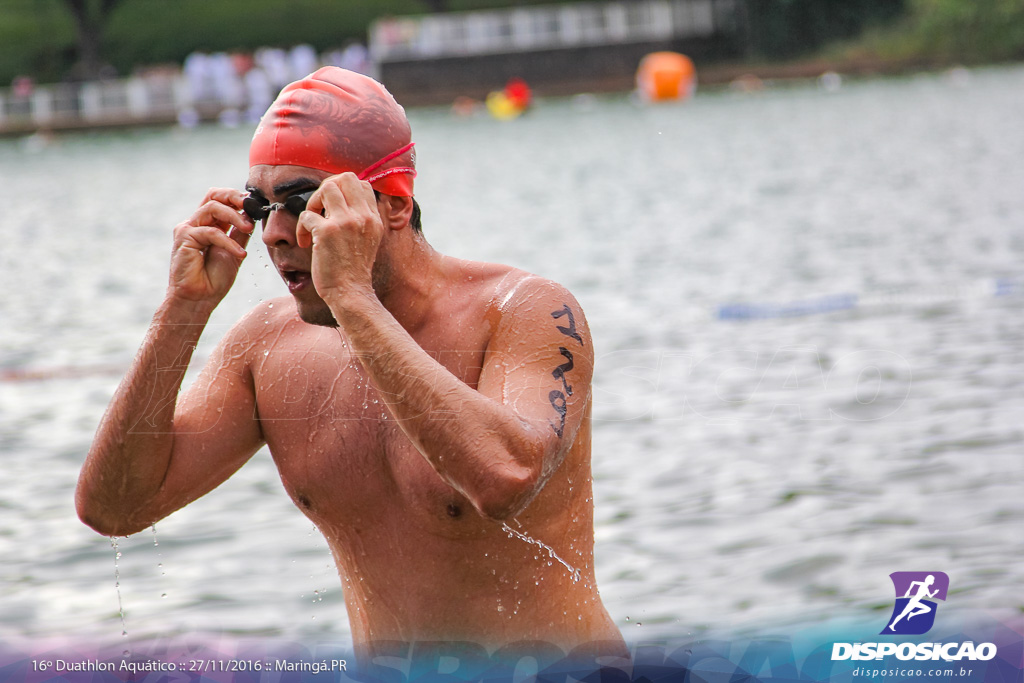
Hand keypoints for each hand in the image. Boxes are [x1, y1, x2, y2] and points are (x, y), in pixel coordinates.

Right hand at [167, 188, 252, 304]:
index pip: (220, 199)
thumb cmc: (214, 279)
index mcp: (208, 224)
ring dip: (234, 216)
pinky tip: (240, 253)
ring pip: (212, 208)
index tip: (255, 204)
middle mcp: (196, 223)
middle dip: (234, 196)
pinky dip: (228, 241)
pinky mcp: (184, 238)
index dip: (237, 197)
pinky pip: (211, 232)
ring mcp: (188, 229)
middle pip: (213, 196)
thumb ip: (240, 234)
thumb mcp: (234, 251)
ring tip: (248, 228)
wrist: (199, 299)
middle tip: (251, 205)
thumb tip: (251, 215)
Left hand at [297, 173, 382, 297]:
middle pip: (345, 178)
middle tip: (320, 209)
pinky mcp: (327, 232)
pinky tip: (304, 242)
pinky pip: (307, 215)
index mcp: (374, 219)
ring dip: (313, 202)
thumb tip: (341, 205)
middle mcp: (362, 217)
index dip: (343, 190)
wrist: (351, 293)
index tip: (333, 208)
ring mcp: (345, 222)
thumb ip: (361, 221)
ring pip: (326, 188)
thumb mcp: (369, 241)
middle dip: (327, 188)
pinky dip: (301, 228)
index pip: (362, 185)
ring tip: (312, 221)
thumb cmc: (354, 272)